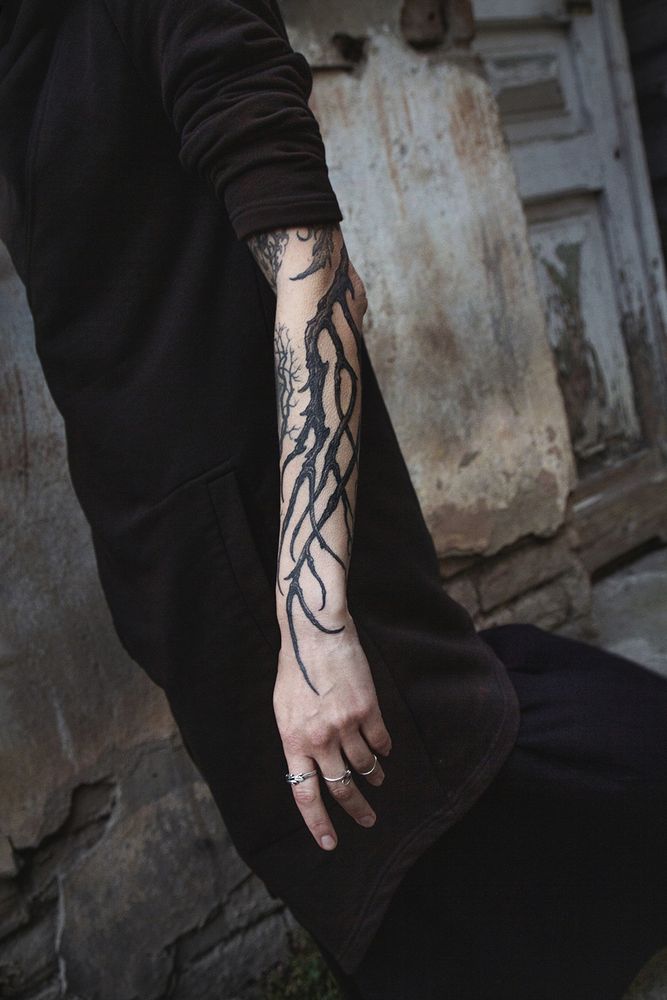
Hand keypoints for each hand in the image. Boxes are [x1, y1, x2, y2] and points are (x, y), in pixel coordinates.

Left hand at [274, 613, 391, 850]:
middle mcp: (320, 739)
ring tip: (378, 780)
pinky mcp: (367, 709)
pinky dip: (383, 750)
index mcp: (294, 741)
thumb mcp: (283, 710)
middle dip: (357, 810)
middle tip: (368, 821)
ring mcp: (346, 725)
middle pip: (341, 787)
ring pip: (365, 765)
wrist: (315, 634)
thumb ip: (298, 741)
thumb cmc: (295, 670)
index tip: (329, 843)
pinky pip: (380, 741)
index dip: (318, 823)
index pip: (305, 794)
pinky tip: (384, 752)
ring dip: (373, 776)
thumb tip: (312, 767)